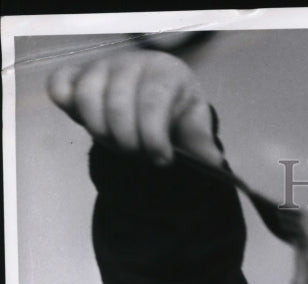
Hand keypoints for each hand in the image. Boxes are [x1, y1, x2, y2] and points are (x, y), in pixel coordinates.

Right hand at [47, 50, 222, 167]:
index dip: (154, 136)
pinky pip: (60, 86)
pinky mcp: (76, 74)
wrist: (156, 96)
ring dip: (101, 131)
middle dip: (128, 141)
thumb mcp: (194, 124)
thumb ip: (202, 142)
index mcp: (165, 71)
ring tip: (119, 147)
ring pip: (87, 97)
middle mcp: (130, 62)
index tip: (162, 161)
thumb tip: (213, 162)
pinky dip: (68, 108)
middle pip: (118, 103)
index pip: (153, 101)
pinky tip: (87, 125)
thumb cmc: (176, 110)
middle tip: (139, 156)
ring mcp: (101, 66)